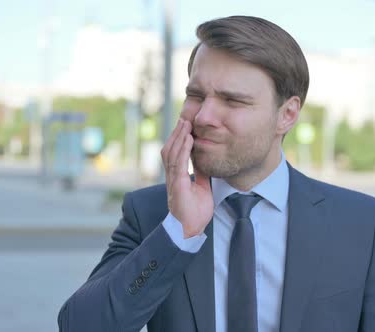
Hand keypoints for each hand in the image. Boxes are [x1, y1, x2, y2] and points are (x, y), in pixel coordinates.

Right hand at [161, 119, 212, 237]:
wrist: (189, 230)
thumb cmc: (194, 212)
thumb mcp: (201, 188)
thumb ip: (200, 175)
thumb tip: (204, 163)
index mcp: (177, 177)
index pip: (174, 153)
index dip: (178, 139)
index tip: (185, 126)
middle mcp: (172, 177)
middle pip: (170, 150)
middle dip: (176, 134)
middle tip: (184, 119)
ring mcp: (173, 181)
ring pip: (172, 154)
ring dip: (179, 138)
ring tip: (186, 124)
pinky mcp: (178, 186)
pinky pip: (179, 164)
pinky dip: (183, 150)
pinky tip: (188, 140)